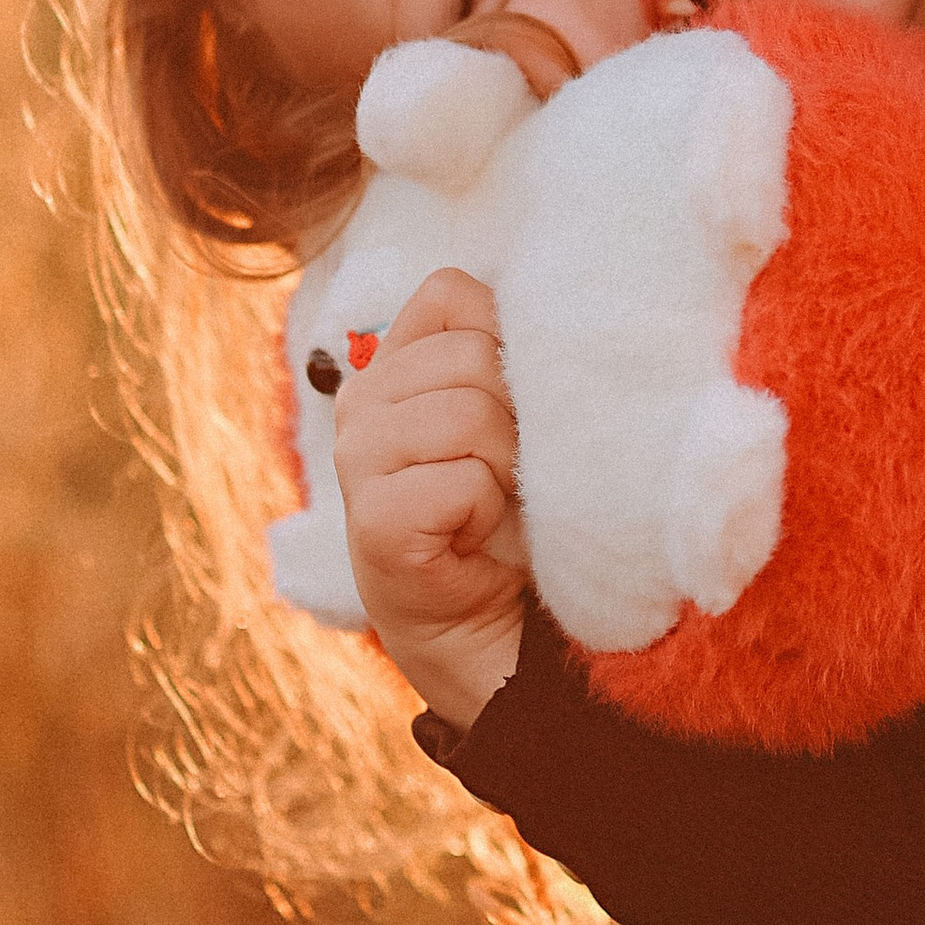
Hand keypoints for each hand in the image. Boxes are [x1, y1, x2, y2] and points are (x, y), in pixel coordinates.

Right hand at [331, 268, 527, 729]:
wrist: (498, 632)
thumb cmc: (513, 516)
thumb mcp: (514, 418)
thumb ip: (510, 353)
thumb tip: (568, 306)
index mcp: (395, 364)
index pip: (453, 292)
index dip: (508, 341)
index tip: (518, 407)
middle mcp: (363, 401)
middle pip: (472, 353)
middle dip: (518, 417)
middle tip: (513, 476)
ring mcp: (356, 460)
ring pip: (469, 413)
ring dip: (509, 470)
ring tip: (500, 508)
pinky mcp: (371, 522)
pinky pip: (461, 481)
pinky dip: (491, 516)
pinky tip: (480, 543)